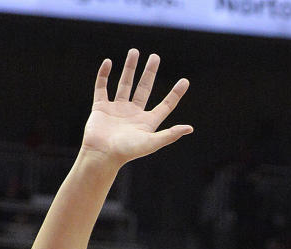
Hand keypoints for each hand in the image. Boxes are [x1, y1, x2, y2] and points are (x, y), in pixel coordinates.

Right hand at [82, 51, 192, 166]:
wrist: (102, 155)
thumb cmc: (127, 151)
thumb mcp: (152, 142)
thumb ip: (170, 134)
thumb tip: (190, 128)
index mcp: (147, 122)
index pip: (165, 105)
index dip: (176, 94)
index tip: (185, 81)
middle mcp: (133, 114)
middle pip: (144, 89)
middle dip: (149, 73)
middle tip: (155, 57)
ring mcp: (117, 109)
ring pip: (125, 84)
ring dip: (130, 68)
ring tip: (134, 51)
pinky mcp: (101, 107)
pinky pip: (102, 87)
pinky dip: (104, 75)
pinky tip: (108, 62)